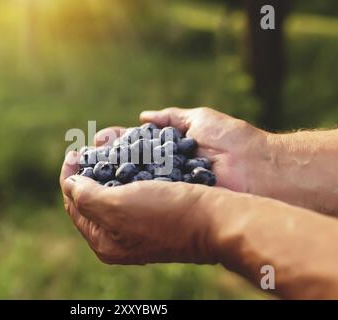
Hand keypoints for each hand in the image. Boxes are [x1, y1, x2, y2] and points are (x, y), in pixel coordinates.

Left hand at [59, 152, 216, 264]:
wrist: (215, 220)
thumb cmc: (166, 213)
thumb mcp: (117, 206)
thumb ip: (85, 196)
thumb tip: (70, 184)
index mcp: (104, 242)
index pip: (74, 206)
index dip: (69, 176)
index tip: (72, 152)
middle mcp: (118, 239)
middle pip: (91, 201)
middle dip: (86, 174)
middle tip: (85, 150)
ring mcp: (137, 228)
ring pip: (112, 194)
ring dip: (105, 171)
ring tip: (104, 149)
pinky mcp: (155, 215)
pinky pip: (132, 191)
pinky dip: (126, 175)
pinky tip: (127, 159)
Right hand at [96, 107, 268, 193]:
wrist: (257, 170)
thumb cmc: (232, 142)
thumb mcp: (199, 120)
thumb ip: (171, 117)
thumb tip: (143, 117)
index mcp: (167, 151)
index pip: (131, 145)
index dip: (112, 143)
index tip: (96, 141)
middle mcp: (162, 171)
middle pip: (124, 165)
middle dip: (101, 160)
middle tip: (79, 158)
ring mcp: (165, 190)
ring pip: (127, 184)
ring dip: (103, 179)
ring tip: (82, 173)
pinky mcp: (171, 205)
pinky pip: (141, 201)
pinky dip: (120, 197)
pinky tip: (101, 192)